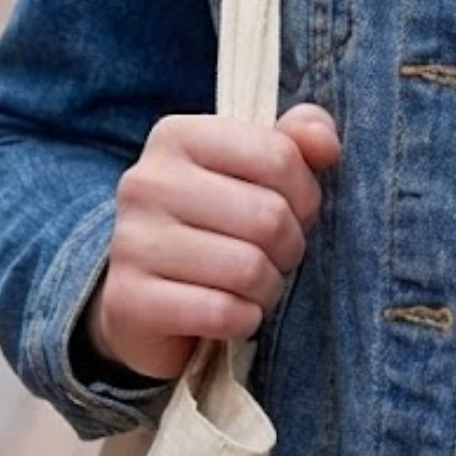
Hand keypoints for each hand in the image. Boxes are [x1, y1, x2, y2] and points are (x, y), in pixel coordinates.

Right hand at [85, 102, 341, 383]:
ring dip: (268, 287)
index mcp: (178, 135)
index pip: (279, 155)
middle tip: (277, 256)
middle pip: (268, 216)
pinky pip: (221, 313)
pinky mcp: (129, 300)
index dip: (306, 193)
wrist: (146, 298)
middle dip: (290, 246)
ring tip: (255, 284)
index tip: (294, 210)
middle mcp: (147, 181)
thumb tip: (326, 144)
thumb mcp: (255, 167)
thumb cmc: (216, 221)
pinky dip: (244, 320)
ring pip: (248, 269)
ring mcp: (130, 240)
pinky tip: (233, 313)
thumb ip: (297, 138)